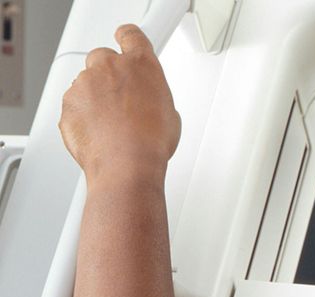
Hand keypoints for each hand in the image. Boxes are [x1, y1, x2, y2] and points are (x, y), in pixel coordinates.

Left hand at [60, 25, 180, 182]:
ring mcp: (85, 84)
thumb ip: (153, 93)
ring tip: (114, 124)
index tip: (127, 42)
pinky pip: (75, 103)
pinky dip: (84, 115)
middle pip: (103, 58)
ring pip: (87, 83)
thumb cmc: (149, 142)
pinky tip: (101, 132)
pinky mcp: (68, 102)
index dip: (128, 39)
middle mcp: (109, 68)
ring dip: (97, 97)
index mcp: (140, 65)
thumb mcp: (169, 112)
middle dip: (109, 74)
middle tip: (123, 98)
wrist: (125, 165)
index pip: (131, 35)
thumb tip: (148, 100)